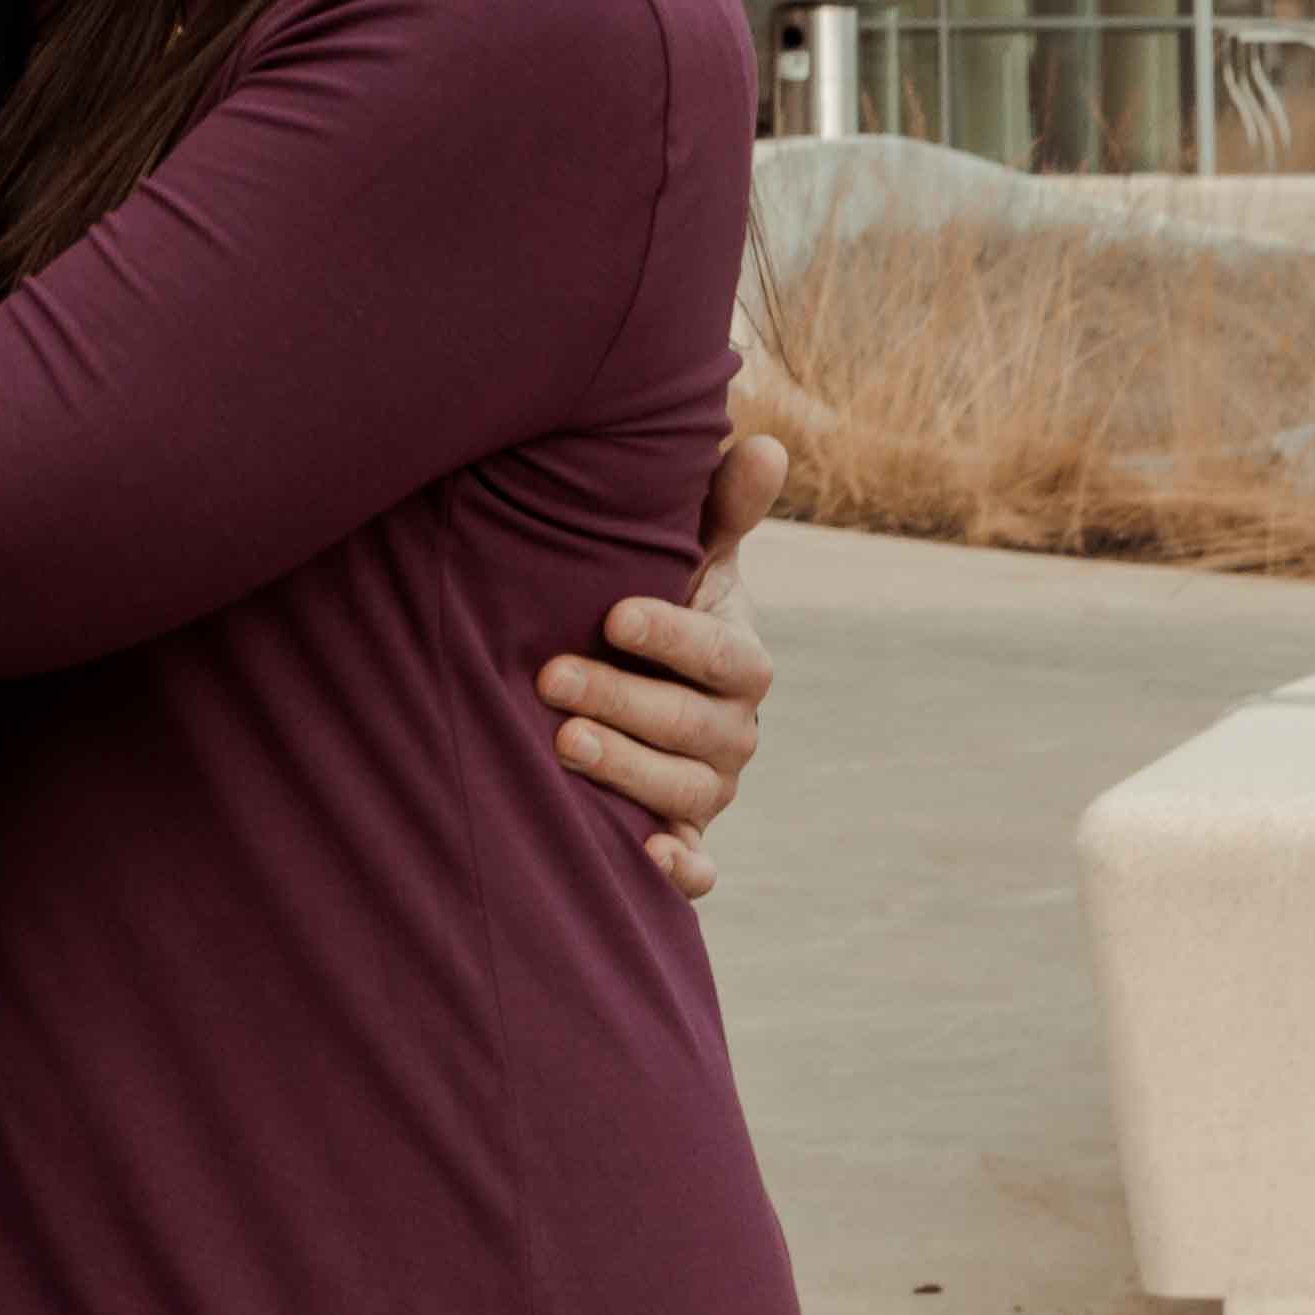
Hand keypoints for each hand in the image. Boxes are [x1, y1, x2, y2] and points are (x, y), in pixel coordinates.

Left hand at [539, 427, 782, 900]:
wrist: (636, 681)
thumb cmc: (656, 601)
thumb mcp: (690, 554)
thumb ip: (721, 507)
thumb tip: (763, 443)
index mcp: (742, 661)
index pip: (724, 654)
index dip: (675, 635)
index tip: (613, 613)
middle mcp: (735, 731)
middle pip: (694, 727)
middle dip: (626, 701)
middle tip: (552, 677)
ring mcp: (711, 787)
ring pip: (686, 793)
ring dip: (629, 773)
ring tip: (562, 744)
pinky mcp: (688, 837)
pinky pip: (698, 868)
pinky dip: (682, 871)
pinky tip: (648, 859)